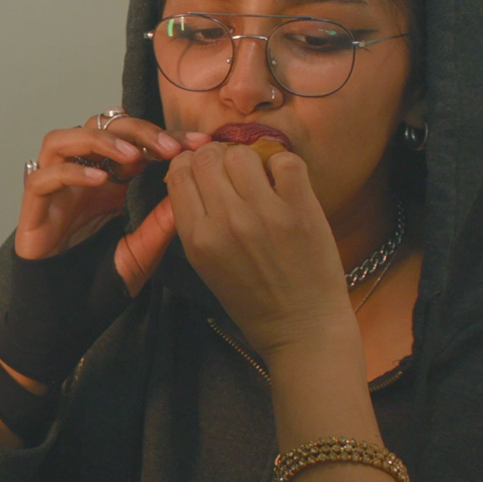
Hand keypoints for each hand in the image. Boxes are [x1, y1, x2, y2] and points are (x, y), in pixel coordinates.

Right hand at [16, 114, 206, 293]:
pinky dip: (70, 171)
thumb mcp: (142, 251)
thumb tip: (190, 189)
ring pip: (62, 139)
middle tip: (168, 147)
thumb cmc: (99, 285)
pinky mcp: (33, 210)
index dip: (164, 137)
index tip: (197, 144)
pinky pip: (42, 177)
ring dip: (99, 138)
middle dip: (136, 130)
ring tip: (132, 155)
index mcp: (109, 183)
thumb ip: (161, 223)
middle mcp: (80, 177)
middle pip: (98, 126)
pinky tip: (100, 180)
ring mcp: (54, 190)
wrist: (66, 318)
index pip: (133, 142)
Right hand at [164, 143, 349, 355]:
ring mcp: (265, 213)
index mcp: (198, 238)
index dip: (189, 165)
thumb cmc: (252, 301)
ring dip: (249, 159)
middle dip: (216, 158)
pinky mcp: (301, 209)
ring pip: (242, 153)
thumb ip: (195, 223)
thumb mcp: (207, 266)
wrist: (302, 328)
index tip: (203, 172)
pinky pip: (285, 161)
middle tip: (232, 173)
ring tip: (259, 178)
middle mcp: (227, 222)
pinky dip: (283, 165)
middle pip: (207, 157)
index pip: (180, 174)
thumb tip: (192, 177)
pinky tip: (284, 182)